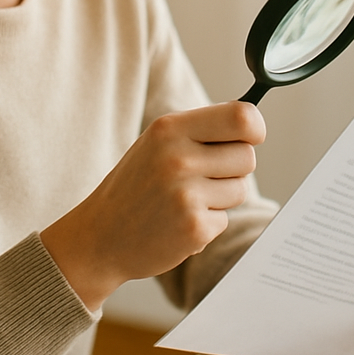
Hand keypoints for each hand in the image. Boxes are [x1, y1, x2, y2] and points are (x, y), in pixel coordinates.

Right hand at [41, 101, 264, 310]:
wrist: (99, 237)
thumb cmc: (138, 184)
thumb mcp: (159, 142)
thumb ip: (203, 128)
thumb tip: (253, 121)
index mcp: (170, 129)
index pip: (241, 117)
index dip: (255, 128)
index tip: (251, 137)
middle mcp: (178, 159)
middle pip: (247, 156)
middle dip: (233, 168)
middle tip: (201, 177)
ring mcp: (185, 195)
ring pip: (240, 189)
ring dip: (220, 197)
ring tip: (184, 200)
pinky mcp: (194, 228)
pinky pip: (226, 218)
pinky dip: (208, 222)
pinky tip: (178, 222)